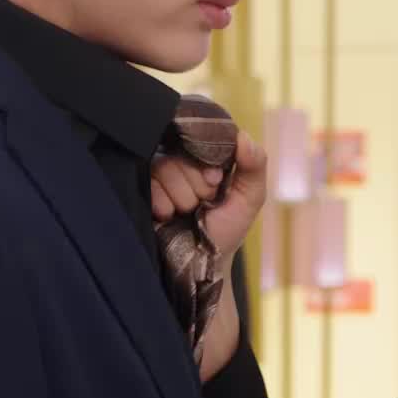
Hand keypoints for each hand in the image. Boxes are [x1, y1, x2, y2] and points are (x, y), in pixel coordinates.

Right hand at [149, 129, 267, 260]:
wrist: (202, 262)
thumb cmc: (227, 228)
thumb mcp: (250, 198)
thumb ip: (255, 165)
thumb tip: (243, 135)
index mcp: (207, 157)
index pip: (202, 137)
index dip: (209, 161)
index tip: (217, 181)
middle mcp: (181, 160)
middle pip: (182, 153)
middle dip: (197, 185)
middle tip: (204, 202)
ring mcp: (160, 175)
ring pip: (164, 166)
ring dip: (182, 197)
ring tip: (187, 212)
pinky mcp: (142, 189)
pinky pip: (148, 182)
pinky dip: (163, 203)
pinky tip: (170, 215)